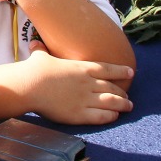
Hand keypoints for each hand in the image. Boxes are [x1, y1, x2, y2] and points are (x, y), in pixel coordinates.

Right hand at [18, 45, 133, 123]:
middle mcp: (88, 83)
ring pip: (112, 102)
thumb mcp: (40, 57)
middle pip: (112, 87)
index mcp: (82, 68)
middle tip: (127, 96)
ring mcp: (86, 99)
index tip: (131, 72)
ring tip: (128, 106)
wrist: (29, 86)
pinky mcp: (80, 114)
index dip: (121, 71)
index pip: (108, 69)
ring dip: (122, 104)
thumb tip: (34, 44)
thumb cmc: (34, 70)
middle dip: (122, 92)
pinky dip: (111, 116)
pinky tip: (115, 116)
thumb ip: (41, 51)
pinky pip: (102, 116)